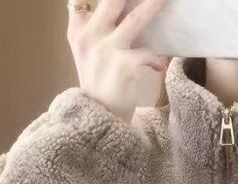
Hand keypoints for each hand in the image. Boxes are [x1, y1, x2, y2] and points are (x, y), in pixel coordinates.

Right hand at [67, 0, 169, 121]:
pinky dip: (156, 58)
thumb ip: (94, 27)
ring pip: (134, 20)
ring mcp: (105, 51)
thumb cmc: (99, 81)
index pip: (81, 1)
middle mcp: (88, 38)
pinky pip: (147, 53)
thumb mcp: (87, 52)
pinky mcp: (123, 66)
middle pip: (111, 1)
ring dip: (152, 6)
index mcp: (78, 31)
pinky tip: (159, 65)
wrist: (100, 117)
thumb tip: (119, 5)